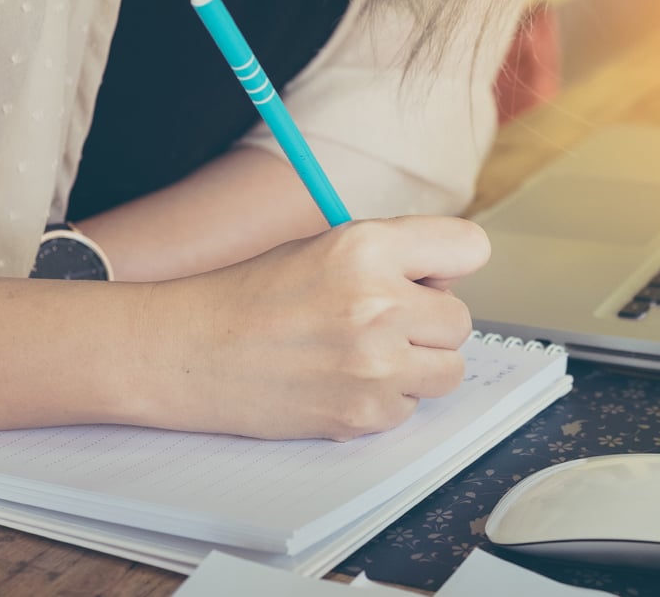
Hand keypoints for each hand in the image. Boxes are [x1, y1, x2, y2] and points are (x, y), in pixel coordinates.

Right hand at [138, 216, 489, 439]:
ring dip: (417, 366)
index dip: (449, 265)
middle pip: (461, 320)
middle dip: (428, 324)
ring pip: (449, 369)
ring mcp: (374, 364)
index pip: (471, 248)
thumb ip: (395, 256)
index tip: (430, 278)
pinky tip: (341, 383)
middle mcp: (379, 304)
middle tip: (380, 323)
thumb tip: (454, 282)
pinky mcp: (363, 413)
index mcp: (369, 247)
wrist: (188, 351)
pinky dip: (385, 401)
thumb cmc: (254, 296)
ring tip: (365, 355)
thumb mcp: (326, 247)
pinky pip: (411, 408)